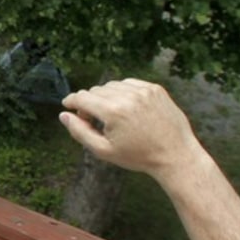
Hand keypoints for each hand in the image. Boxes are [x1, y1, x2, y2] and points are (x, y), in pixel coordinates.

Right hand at [59, 79, 204, 182]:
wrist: (176, 155)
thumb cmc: (139, 156)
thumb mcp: (104, 151)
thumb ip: (79, 132)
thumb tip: (63, 115)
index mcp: (113, 111)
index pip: (82, 97)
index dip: (71, 101)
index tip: (67, 105)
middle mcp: (127, 96)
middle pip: (95, 91)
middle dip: (89, 103)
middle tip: (93, 120)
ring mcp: (143, 90)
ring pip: (112, 86)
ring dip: (106, 96)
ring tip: (112, 115)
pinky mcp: (155, 88)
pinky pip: (130, 83)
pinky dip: (124, 92)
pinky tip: (127, 108)